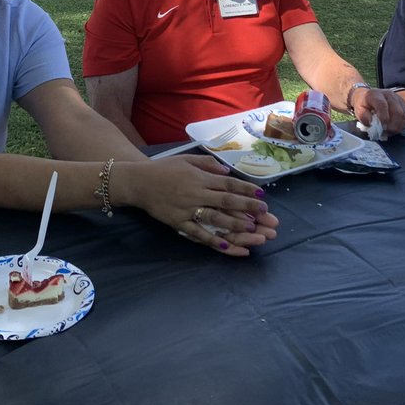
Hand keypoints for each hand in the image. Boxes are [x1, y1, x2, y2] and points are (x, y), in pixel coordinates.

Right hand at [117, 156, 278, 256]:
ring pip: (215, 218)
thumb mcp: (187, 159)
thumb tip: (227, 171)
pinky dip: (211, 239)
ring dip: (235, 224)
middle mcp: (197, 192)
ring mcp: (188, 208)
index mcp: (201, 177)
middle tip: (265, 213)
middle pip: (227, 200)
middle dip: (248, 207)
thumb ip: (208, 164)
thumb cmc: (165, 169)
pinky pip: (196, 233)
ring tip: (252, 229)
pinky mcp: (178, 222)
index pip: (229, 183)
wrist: (139, 181)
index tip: (262, 195)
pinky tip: (225, 245)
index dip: (247, 189)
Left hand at [352, 87, 404, 134]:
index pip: (382, 105)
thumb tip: (373, 124)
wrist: (368, 96)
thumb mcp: (358, 110)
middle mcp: (389, 94)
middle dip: (393, 126)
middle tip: (386, 133)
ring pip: (404, 115)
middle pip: (397, 111)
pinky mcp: (403, 104)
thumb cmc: (363, 104)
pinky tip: (396, 128)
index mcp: (376, 94)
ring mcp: (398, 99)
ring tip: (390, 132)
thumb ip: (364, 117)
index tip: (382, 128)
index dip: (384, 118)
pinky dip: (403, 125)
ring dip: (398, 127)